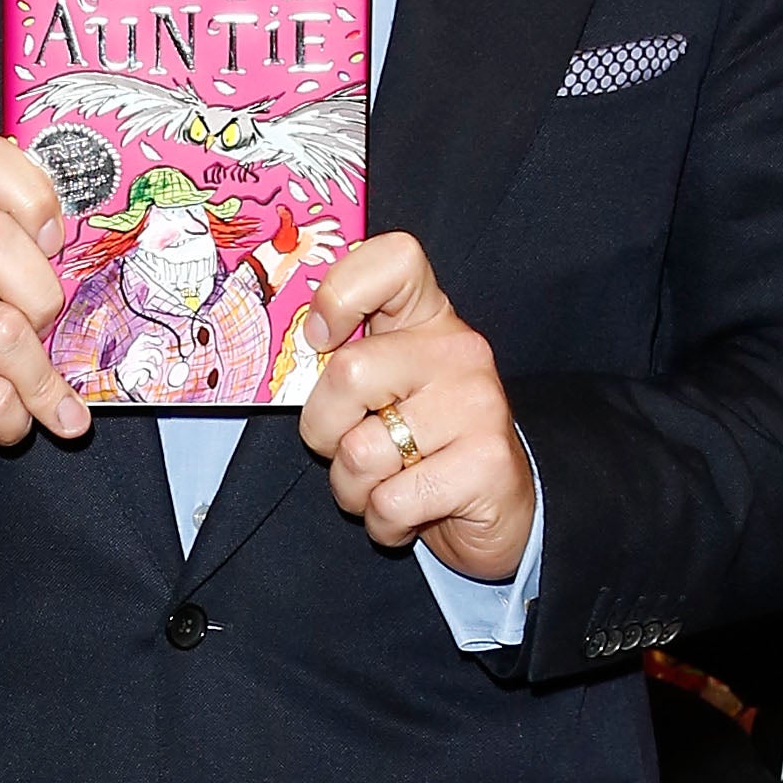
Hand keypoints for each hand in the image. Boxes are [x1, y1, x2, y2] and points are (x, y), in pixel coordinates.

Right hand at [0, 129, 90, 505]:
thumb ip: (34, 275)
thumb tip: (106, 267)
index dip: (32, 193)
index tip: (54, 244)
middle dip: (42, 297)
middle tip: (43, 333)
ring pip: (2, 329)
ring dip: (38, 379)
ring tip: (32, 398)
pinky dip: (15, 420)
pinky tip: (3, 424)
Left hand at [297, 230, 535, 582]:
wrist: (498, 510)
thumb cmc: (422, 448)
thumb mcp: (383, 392)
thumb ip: (342, 363)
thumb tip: (285, 360)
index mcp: (427, 319)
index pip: (394, 259)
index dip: (341, 293)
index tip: (320, 340)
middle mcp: (458, 350)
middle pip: (348, 373)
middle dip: (324, 432)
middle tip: (350, 449)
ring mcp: (478, 404)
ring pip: (361, 451)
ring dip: (353, 489)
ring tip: (384, 486)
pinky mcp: (487, 463)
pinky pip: (390, 501)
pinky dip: (383, 522)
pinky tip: (407, 514)